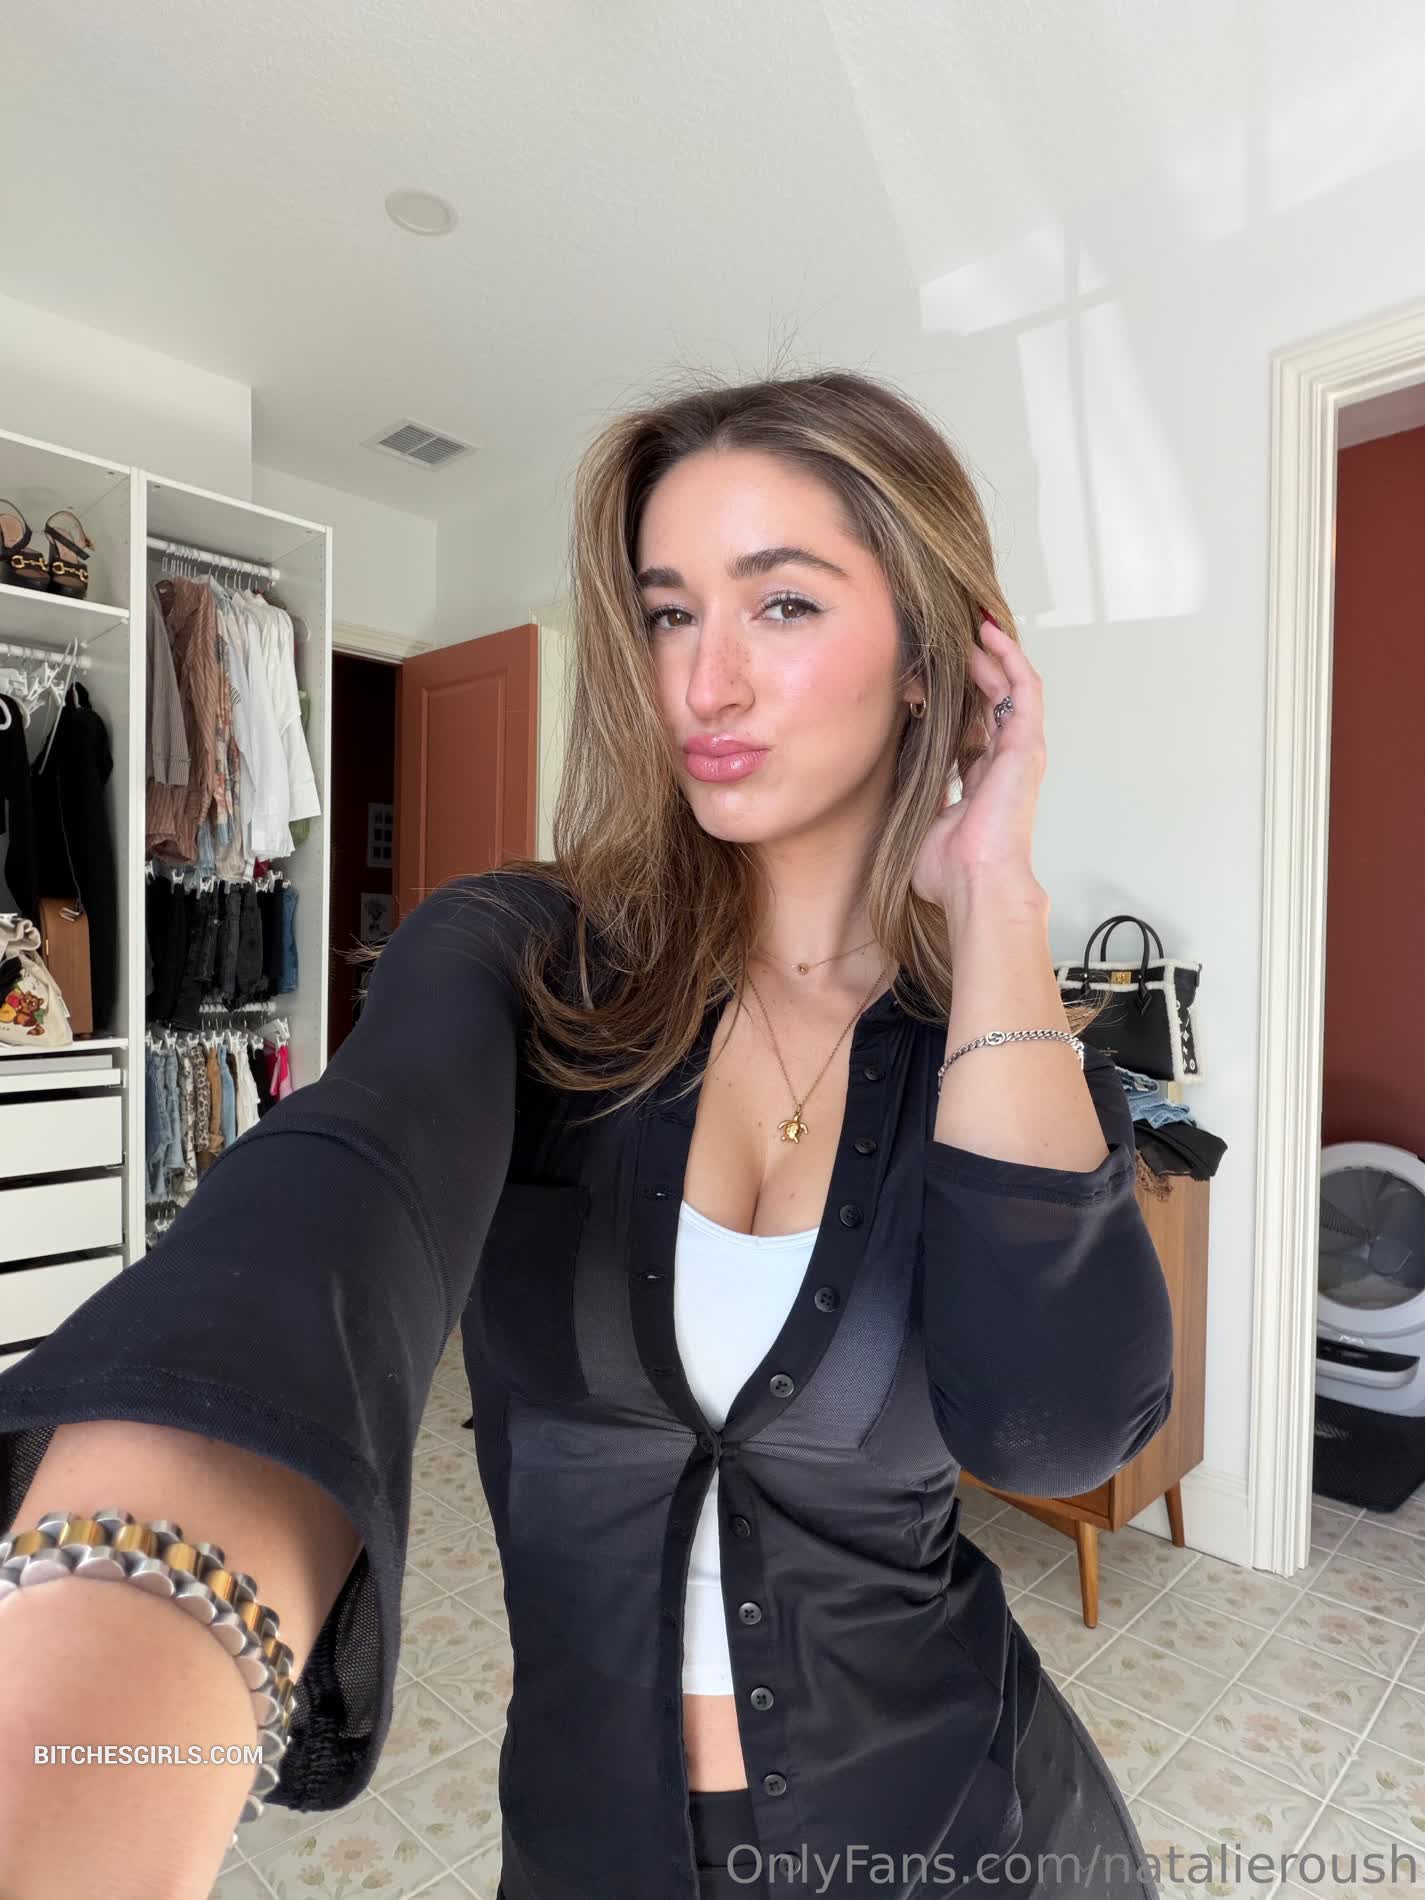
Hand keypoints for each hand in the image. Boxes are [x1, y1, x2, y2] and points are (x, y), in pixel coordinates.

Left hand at [910, 617, 1045, 908]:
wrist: (976, 882)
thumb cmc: (951, 871)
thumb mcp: (920, 825)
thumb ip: (916, 801)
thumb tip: (894, 788)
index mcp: (983, 782)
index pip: (974, 728)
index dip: (956, 699)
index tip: (932, 675)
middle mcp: (1005, 763)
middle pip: (994, 700)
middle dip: (977, 665)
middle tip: (955, 634)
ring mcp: (1020, 752)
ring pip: (1011, 687)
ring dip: (994, 653)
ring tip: (974, 623)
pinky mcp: (1027, 744)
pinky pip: (1024, 689)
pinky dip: (1010, 659)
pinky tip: (991, 634)